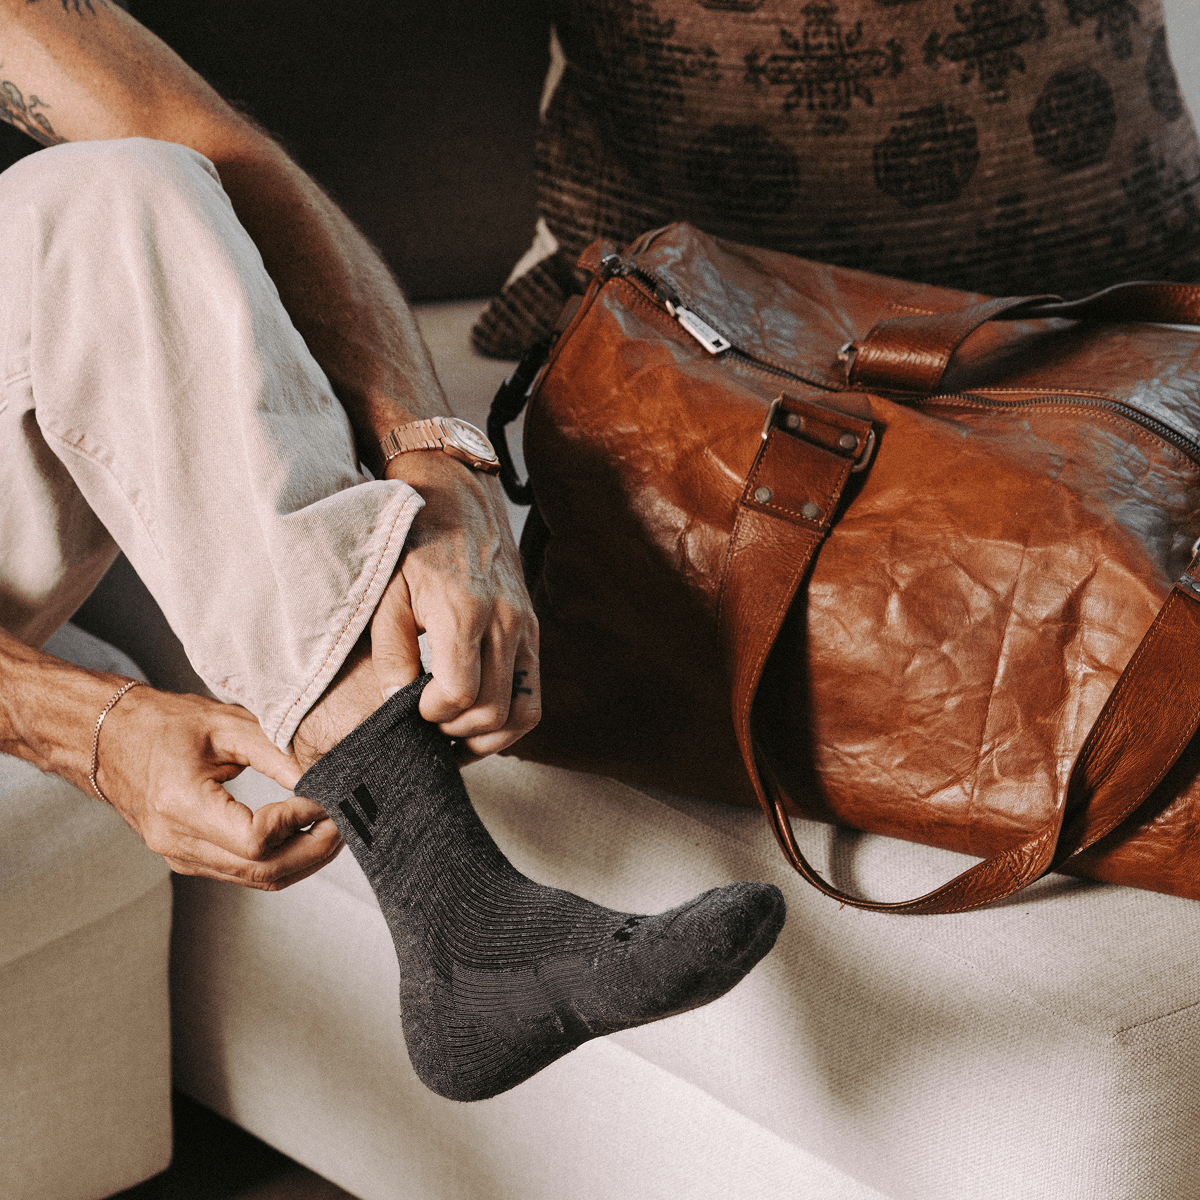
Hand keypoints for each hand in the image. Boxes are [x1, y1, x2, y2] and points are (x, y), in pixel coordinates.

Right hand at [97, 685, 341, 888]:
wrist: (106, 739)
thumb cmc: (161, 723)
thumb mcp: (224, 725)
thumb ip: (276, 752)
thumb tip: (325, 773)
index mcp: (181, 806)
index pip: (255, 841)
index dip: (299, 822)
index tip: (323, 795)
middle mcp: (177, 843)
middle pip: (263, 871)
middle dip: (315, 850)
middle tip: (345, 819)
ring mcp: (181, 858)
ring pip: (258, 880)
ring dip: (304, 859)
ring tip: (333, 825)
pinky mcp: (190, 859)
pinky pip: (245, 873)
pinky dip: (282, 859)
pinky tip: (305, 832)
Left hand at [369, 454, 540, 760]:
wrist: (460, 502)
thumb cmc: (415, 545)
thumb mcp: (387, 593)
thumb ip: (391, 652)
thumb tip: (396, 704)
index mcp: (464, 611)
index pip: (459, 694)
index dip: (431, 714)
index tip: (410, 705)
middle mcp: (504, 622)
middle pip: (492, 711)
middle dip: (455, 729)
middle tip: (426, 721)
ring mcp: (526, 629)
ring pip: (522, 714)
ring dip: (487, 735)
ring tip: (452, 730)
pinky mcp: (534, 634)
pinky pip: (533, 697)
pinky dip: (508, 721)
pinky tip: (475, 719)